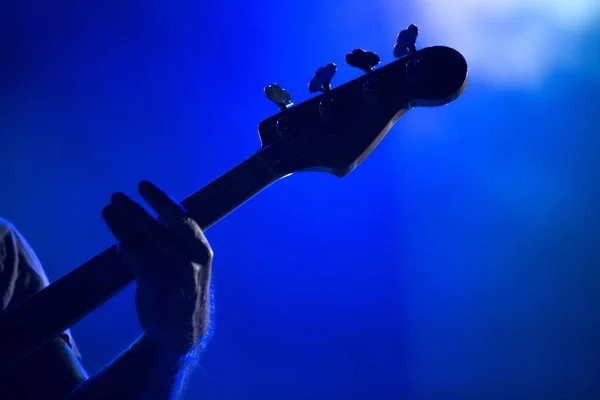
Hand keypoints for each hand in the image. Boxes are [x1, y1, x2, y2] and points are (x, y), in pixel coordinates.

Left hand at [101, 181, 211, 358]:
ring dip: (122, 224)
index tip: (143, 186)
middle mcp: (191, 258)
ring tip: (108, 210)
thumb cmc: (184, 292)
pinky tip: (119, 243)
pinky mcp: (158, 285)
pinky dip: (126, 248)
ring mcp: (175, 271)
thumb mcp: (190, 265)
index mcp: (202, 249)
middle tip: (115, 196)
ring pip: (144, 240)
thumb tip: (151, 216)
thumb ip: (175, 243)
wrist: (184, 332)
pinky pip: (138, 260)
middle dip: (134, 209)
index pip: (179, 217)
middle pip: (157, 225)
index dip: (160, 200)